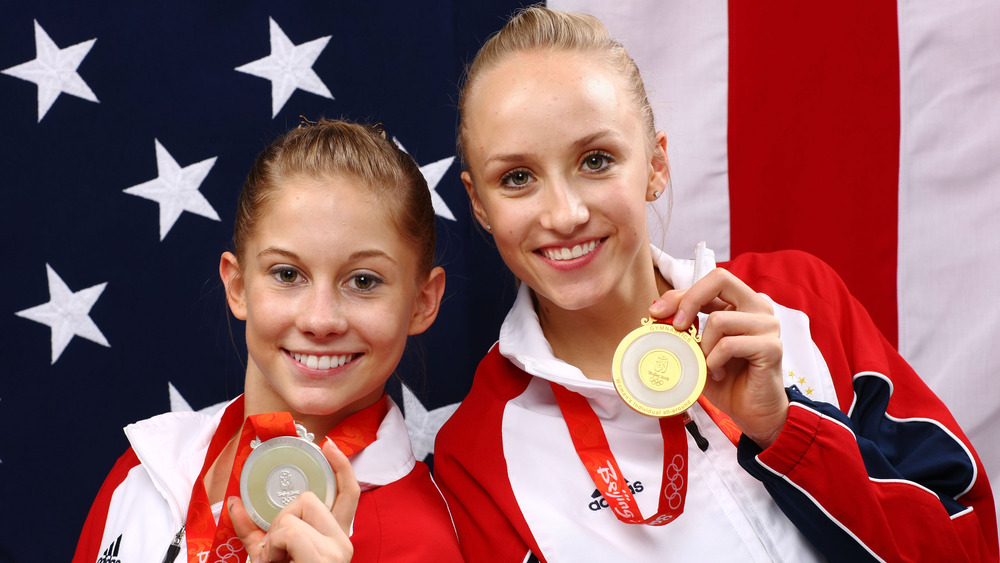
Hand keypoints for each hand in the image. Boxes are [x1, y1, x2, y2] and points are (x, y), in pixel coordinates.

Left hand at [228, 438, 360, 562]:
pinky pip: (290, 531)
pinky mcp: (327, 558)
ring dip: (274, 538)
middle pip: (307, 498)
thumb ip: (255, 530)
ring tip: (276, 562)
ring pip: (293, 514)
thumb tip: (234, 504)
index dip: (341, 466)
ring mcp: (338, 549)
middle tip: (277, 550)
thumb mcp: (269, 554)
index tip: (328, 446)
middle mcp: (343, 540)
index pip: (349, 492)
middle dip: (280, 519)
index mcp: (335, 536)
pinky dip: (274, 547)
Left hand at [650, 268, 787, 447]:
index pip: (710, 281)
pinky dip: (715, 361)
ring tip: (708, 364)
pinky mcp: (771, 347)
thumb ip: (686, 326)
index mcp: (742, 303)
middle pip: (720, 279)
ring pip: (719, 319)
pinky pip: (729, 345)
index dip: (680, 294)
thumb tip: (657, 312)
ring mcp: (768, 326)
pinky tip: (718, 373)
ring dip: (704, 346)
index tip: (657, 313)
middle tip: (677, 327)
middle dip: (690, 300)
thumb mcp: (699, 348)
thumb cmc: (726, 379)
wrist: (751, 411)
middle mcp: (758, 308)